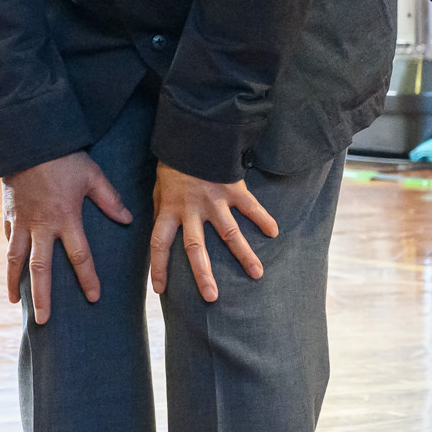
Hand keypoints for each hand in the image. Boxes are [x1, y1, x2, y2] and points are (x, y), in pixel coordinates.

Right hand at [1, 152, 130, 323]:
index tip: (94, 297)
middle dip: (42, 297)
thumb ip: (110, 199)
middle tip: (44, 321)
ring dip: (14, 282)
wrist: (27, 140)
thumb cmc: (63, 157)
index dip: (88, 278)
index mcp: (65, 218)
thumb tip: (128, 219)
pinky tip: (10, 269)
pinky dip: (9, 255)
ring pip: (15, 259)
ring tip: (14, 302)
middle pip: (40, 269)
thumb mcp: (92, 175)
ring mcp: (22, 221)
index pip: (80, 256)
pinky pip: (8, 239)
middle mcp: (41, 226)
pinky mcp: (9, 213)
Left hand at [150, 167, 278, 302]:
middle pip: (196, 248)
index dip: (158, 266)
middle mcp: (192, 209)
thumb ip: (162, 211)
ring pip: (230, 233)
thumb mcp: (159, 189)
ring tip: (257, 274)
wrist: (191, 135)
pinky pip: (250, 206)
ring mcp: (214, 201)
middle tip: (212, 296)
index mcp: (169, 209)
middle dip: (203, 274)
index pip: (159, 243)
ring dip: (244, 255)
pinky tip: (274, 232)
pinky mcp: (232, 189)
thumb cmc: (173, 166)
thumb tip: (160, 234)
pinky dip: (263, 218)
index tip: (160, 289)